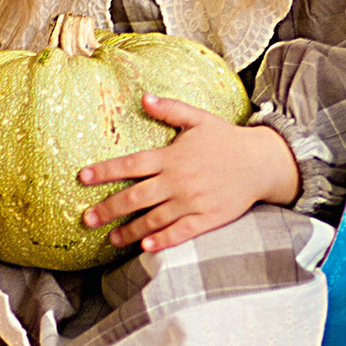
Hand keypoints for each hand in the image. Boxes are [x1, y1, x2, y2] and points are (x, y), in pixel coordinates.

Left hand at [78, 95, 301, 254]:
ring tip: (111, 238)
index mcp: (171, 157)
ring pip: (153, 219)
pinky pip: (180, 233)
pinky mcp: (207, 219)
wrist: (261, 162)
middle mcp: (178, 181)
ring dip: (129, 230)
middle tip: (87, 219)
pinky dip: (162, 241)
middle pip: (135, 198)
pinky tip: (145, 248)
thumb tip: (143, 97)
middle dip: (108, 209)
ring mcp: (192, 202)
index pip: (131, 165)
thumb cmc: (227, 139)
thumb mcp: (199, 118)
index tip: (83, 178)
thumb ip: (170, 109)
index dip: (105, 171)